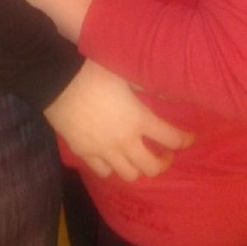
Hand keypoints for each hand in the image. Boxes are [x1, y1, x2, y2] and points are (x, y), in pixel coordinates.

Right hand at [44, 60, 192, 181]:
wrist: (56, 80)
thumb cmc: (93, 71)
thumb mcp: (125, 73)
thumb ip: (149, 84)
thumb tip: (173, 92)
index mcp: (139, 119)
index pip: (171, 138)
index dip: (185, 140)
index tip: (190, 139)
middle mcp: (124, 141)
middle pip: (151, 168)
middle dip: (164, 163)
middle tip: (165, 154)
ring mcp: (103, 150)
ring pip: (128, 175)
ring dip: (138, 169)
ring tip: (139, 158)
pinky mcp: (84, 153)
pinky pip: (102, 171)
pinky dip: (111, 168)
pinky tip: (113, 158)